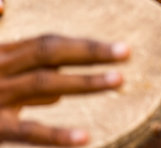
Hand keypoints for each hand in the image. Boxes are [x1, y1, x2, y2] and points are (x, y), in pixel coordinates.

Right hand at [0, 35, 129, 145]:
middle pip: (48, 52)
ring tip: (119, 80)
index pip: (48, 44)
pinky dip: (56, 134)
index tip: (119, 49)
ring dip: (84, 81)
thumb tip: (57, 95)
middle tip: (127, 52)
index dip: (84, 45)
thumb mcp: (0, 80)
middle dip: (90, 52)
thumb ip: (26, 81)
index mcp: (3, 55)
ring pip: (43, 83)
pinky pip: (27, 131)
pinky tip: (85, 137)